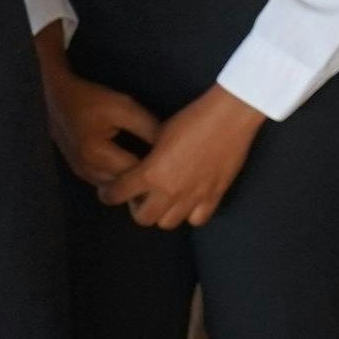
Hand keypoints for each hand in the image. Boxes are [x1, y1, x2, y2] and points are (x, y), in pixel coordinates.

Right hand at [36, 32, 159, 190]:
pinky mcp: (80, 171)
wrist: (56, 98)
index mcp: (97, 154)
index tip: (176, 166)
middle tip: (170, 174)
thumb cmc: (91, 100)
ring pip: (115, 188)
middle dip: (145, 181)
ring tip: (155, 173)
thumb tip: (172, 146)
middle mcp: (87, 170)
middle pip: (124, 187)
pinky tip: (136, 169)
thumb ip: (148, 126)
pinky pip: (105, 183)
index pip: (135, 173)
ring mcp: (82, 174)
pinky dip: (120, 179)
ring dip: (132, 183)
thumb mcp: (124, 107)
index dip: (156, 170)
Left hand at [99, 86, 265, 230]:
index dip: (108, 194)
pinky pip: (198, 219)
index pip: (117, 194)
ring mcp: (194, 196)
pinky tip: (190, 200)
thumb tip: (141, 167)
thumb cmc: (192, 118)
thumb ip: (148, 158)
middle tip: (141, 195)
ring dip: (163, 212)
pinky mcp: (215, 195)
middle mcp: (170, 190)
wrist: (230, 115)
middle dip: (137, 208)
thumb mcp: (159, 133)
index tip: (109, 192)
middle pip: (143, 218)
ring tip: (166, 198)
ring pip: (168, 223)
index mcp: (151, 173)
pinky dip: (191, 213)